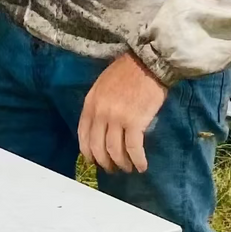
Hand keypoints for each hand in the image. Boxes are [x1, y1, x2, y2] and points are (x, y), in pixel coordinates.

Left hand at [78, 52, 167, 173]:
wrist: (148, 63)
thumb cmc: (127, 72)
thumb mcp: (103, 86)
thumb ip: (98, 106)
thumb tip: (100, 128)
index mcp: (90, 103)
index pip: (83, 135)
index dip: (88, 152)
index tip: (95, 161)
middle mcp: (100, 112)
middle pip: (97, 147)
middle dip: (104, 162)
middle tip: (112, 169)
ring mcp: (116, 118)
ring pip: (114, 151)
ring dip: (121, 164)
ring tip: (129, 168)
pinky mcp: (135, 122)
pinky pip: (133, 149)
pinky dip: (137, 161)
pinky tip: (142, 166)